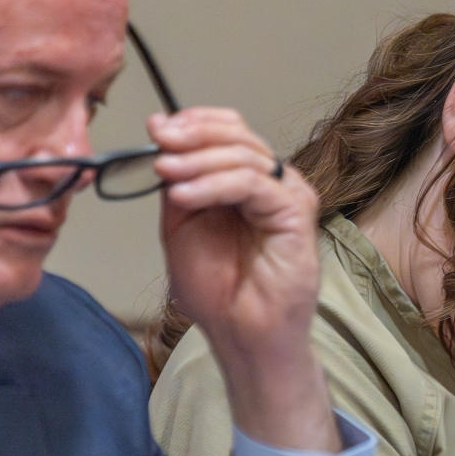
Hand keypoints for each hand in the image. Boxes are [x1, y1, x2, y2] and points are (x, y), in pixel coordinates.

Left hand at [150, 108, 338, 451]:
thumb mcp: (181, 222)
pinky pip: (255, 184)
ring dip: (198, 160)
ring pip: (245, 156)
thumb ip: (177, 178)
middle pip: (238, 136)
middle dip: (193, 135)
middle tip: (160, 145)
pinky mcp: (297, 214)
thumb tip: (162, 125)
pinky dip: (215, 184)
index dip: (194, 122)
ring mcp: (288, 197)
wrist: (241, 333)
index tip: (158, 130)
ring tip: (166, 175)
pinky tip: (185, 195)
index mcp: (246, 181)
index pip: (229, 130)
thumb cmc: (217, 289)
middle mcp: (272, 183)